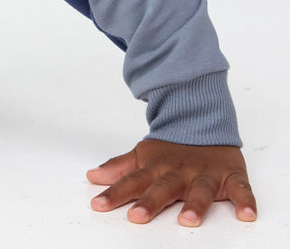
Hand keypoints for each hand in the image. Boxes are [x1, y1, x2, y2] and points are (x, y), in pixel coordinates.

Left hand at [87, 138, 255, 225]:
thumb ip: (119, 168)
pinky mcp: (231, 175)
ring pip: (200, 190)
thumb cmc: (172, 147)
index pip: (132, 181)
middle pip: (162, 188)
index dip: (115, 194)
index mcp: (156, 167)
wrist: (203, 118)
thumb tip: (91, 176)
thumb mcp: (143, 155)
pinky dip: (245, 200)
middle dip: (150, 202)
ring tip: (187, 220)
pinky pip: (240, 189)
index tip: (98, 205)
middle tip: (136, 217)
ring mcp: (205, 173)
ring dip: (195, 205)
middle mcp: (179, 171)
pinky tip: (246, 214)